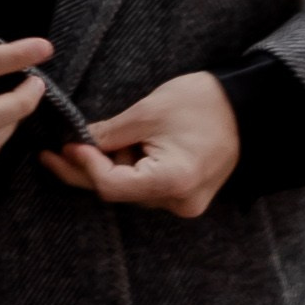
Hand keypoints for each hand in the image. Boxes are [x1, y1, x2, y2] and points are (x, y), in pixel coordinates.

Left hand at [40, 68, 239, 216]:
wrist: (248, 105)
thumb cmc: (204, 102)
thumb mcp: (149, 112)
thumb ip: (110, 133)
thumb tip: (76, 144)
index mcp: (173, 181)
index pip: (112, 186)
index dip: (85, 166)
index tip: (67, 145)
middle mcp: (179, 201)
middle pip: (119, 191)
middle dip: (89, 168)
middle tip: (55, 153)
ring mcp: (184, 202)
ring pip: (130, 189)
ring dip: (111, 166)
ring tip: (107, 137)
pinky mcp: (185, 194)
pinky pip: (146, 186)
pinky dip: (130, 168)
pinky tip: (117, 148)